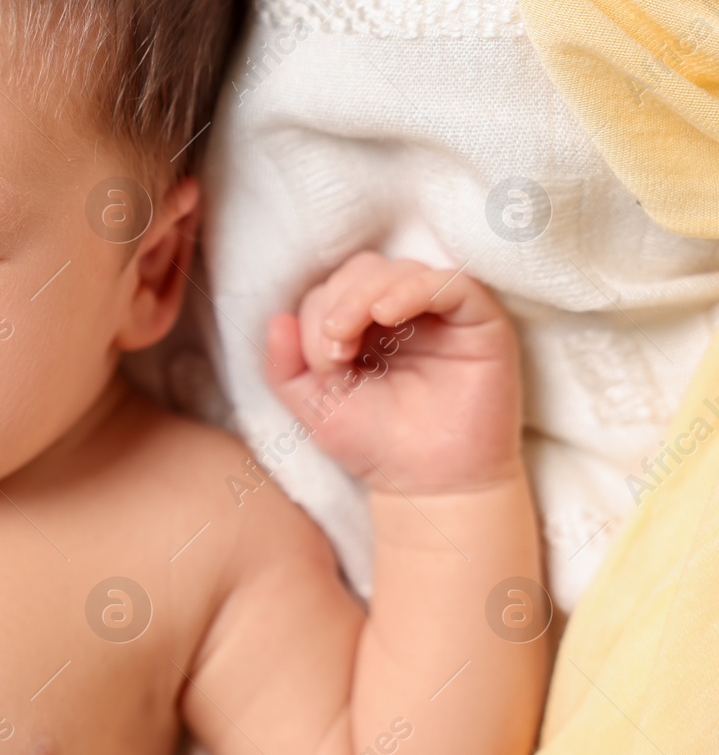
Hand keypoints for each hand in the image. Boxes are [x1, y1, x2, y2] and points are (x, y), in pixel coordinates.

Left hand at [263, 252, 521, 495]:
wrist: (428, 484)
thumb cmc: (374, 444)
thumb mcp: (312, 405)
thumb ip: (283, 366)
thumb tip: (275, 318)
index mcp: (362, 326)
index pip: (331, 291)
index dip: (315, 317)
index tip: (321, 364)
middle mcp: (402, 313)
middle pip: (362, 270)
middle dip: (336, 302)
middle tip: (334, 352)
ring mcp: (441, 314)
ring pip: (399, 270)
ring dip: (363, 295)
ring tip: (349, 339)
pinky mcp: (479, 319)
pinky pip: (450, 282)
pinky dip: (413, 289)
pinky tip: (385, 314)